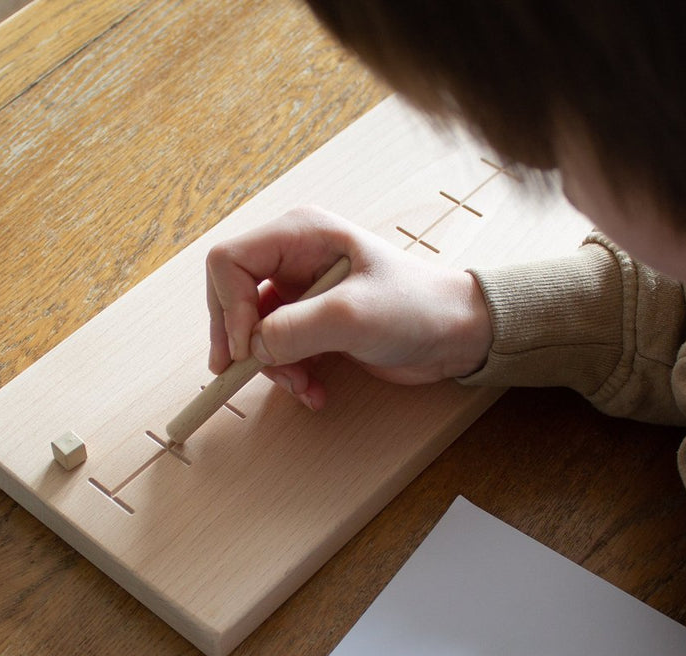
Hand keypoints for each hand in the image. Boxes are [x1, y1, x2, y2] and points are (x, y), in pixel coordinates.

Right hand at [206, 206, 491, 409]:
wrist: (456, 335)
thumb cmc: (417, 308)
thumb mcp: (353, 316)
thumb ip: (295, 329)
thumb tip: (250, 349)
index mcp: (300, 235)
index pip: (229, 262)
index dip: (229, 307)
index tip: (247, 349)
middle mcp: (293, 259)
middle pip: (233, 299)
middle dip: (245, 343)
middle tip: (255, 375)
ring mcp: (301, 293)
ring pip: (253, 332)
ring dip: (272, 367)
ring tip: (303, 387)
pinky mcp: (312, 325)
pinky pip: (278, 351)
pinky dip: (289, 375)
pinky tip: (314, 391)